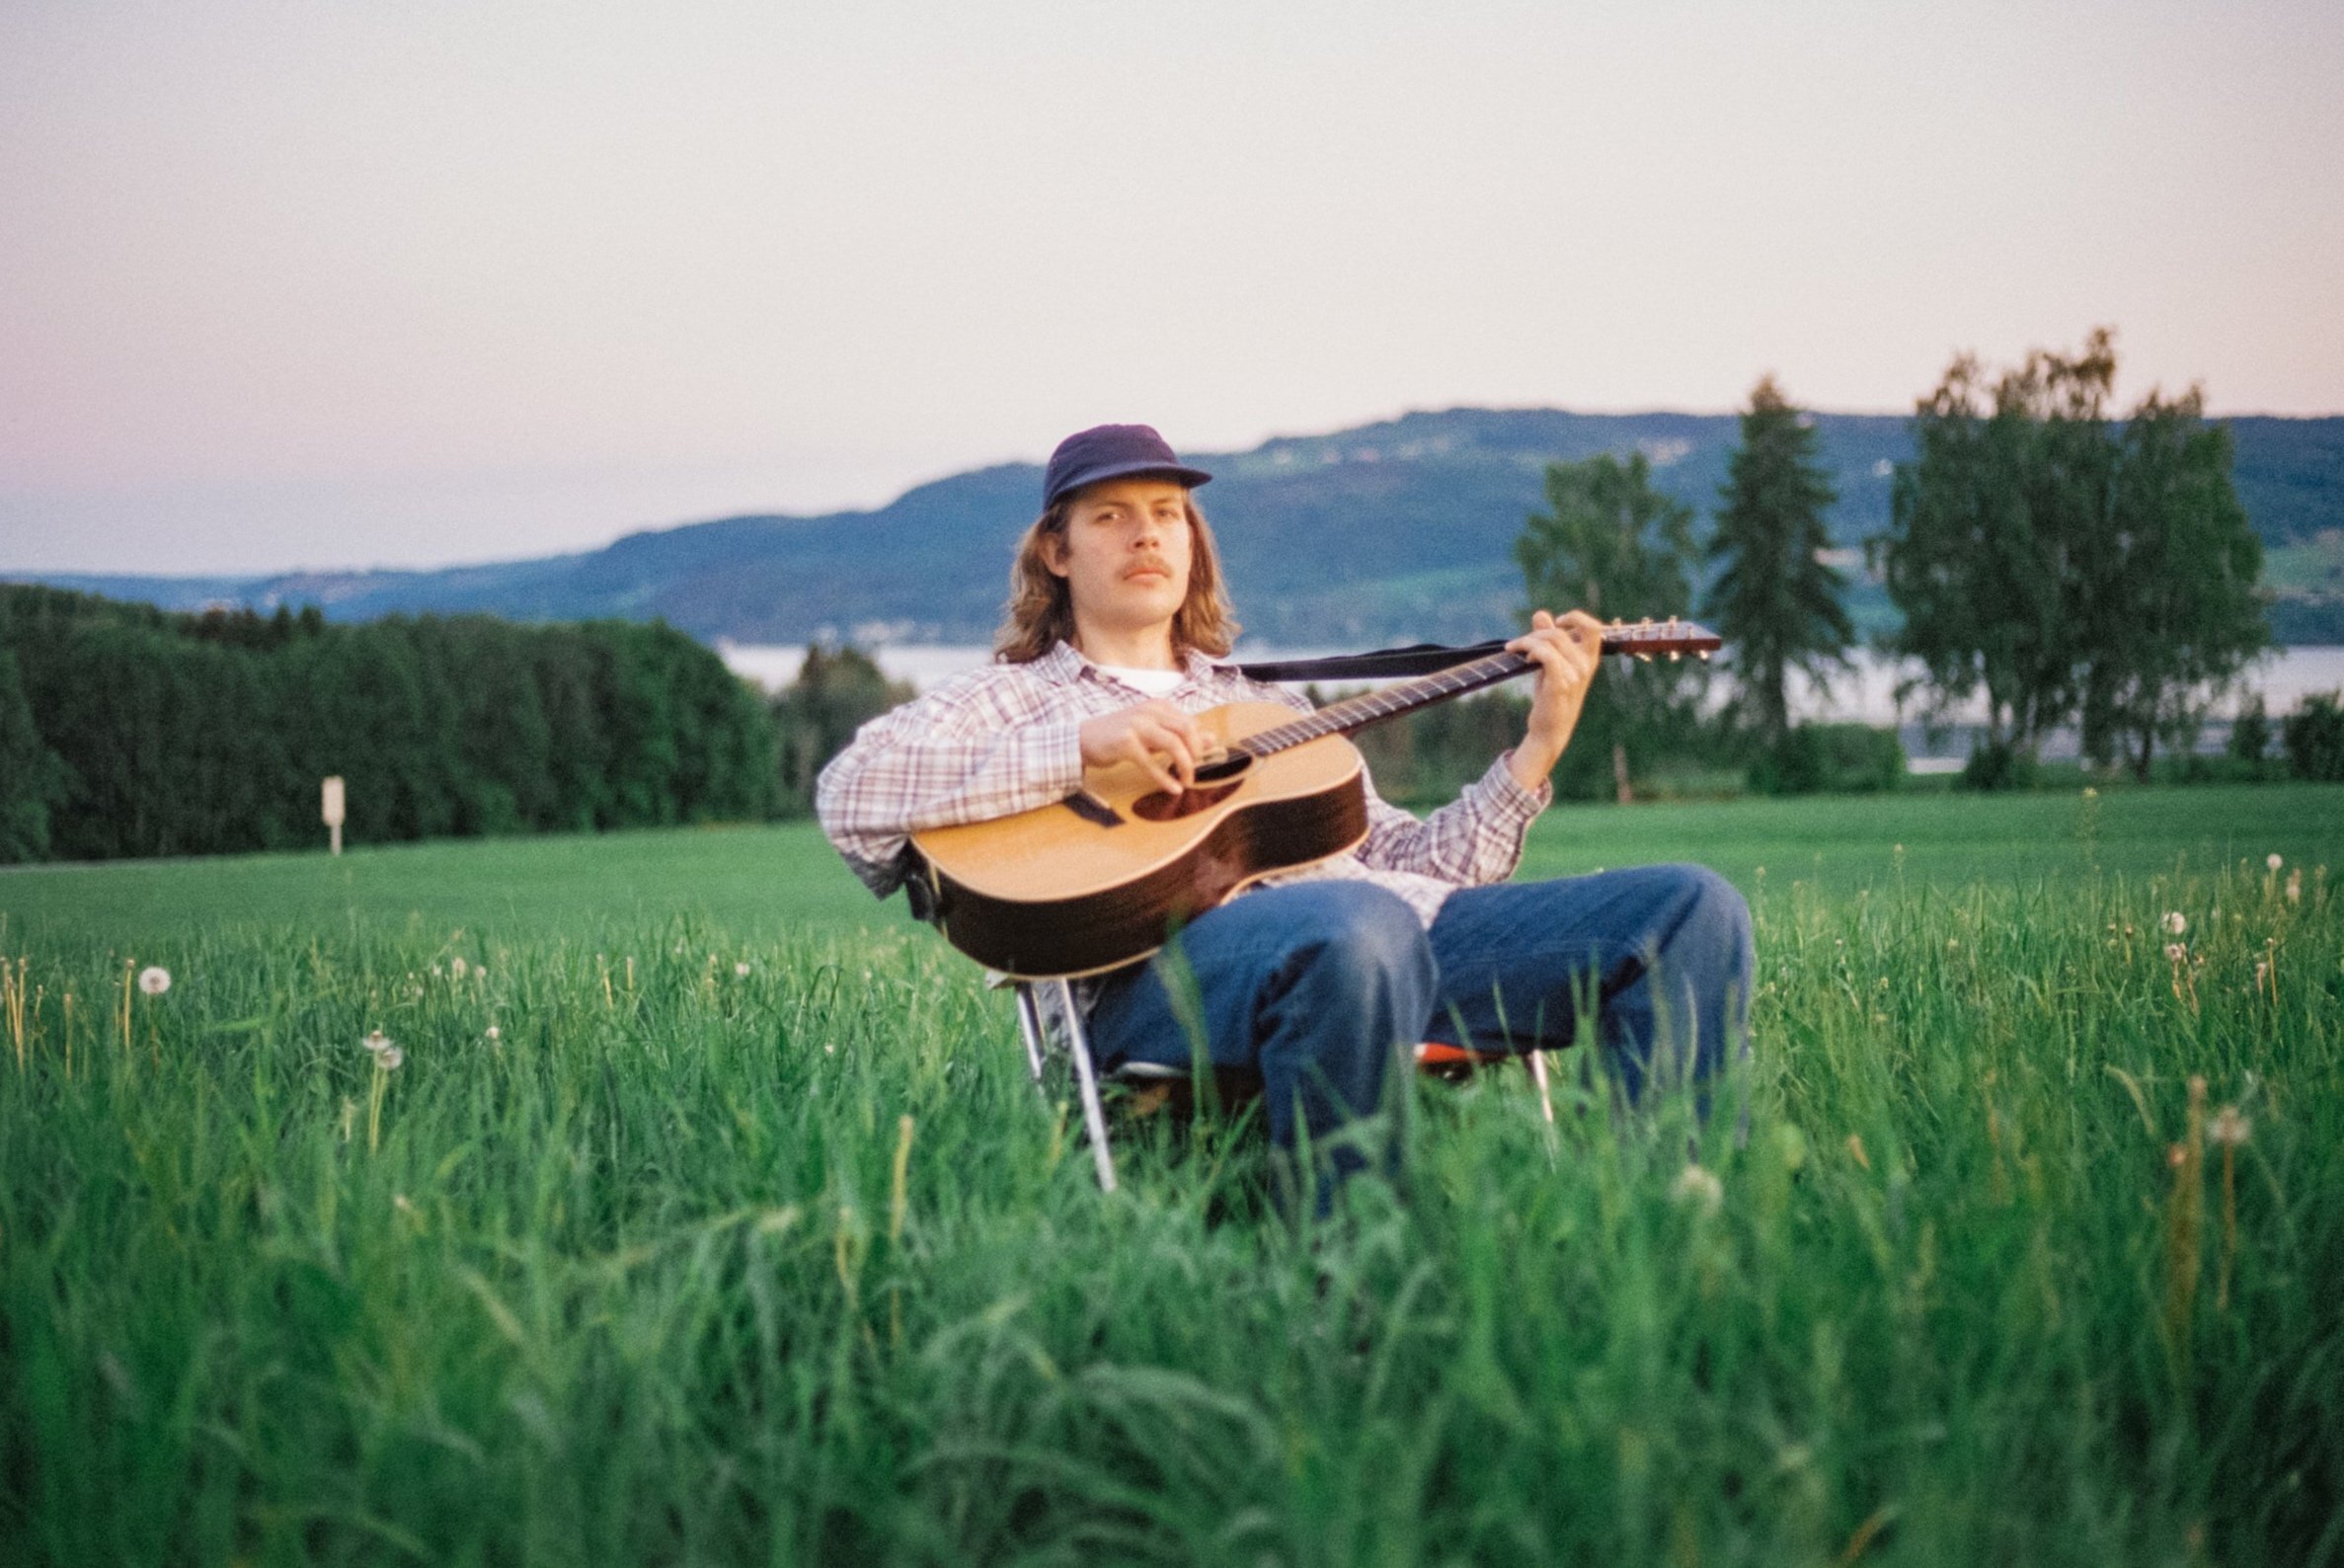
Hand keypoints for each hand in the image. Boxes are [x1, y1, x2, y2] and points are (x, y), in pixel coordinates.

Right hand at [1079, 701, 1212, 793]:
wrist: (1082, 739)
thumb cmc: (1119, 736)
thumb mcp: (1153, 734)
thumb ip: (1180, 735)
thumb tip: (1212, 739)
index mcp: (1158, 706)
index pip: (1190, 723)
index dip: (1198, 744)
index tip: (1199, 761)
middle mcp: (1149, 711)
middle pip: (1186, 729)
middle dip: (1196, 753)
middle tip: (1194, 771)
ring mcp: (1137, 725)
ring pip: (1173, 743)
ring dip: (1185, 765)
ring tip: (1187, 781)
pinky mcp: (1125, 742)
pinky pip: (1151, 763)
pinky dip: (1164, 778)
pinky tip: (1173, 788)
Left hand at [1506, 608, 1603, 789]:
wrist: (1549, 730)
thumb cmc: (1551, 697)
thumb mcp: (1551, 665)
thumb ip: (1548, 640)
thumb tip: (1541, 614)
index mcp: (1589, 659)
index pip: (1593, 628)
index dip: (1575, 618)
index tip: (1556, 622)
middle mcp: (1586, 666)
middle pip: (1560, 632)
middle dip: (1536, 633)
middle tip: (1521, 643)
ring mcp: (1576, 675)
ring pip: (1550, 641)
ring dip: (1528, 641)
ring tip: (1517, 650)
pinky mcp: (1561, 684)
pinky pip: (1546, 654)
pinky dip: (1531, 649)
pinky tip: (1525, 658)